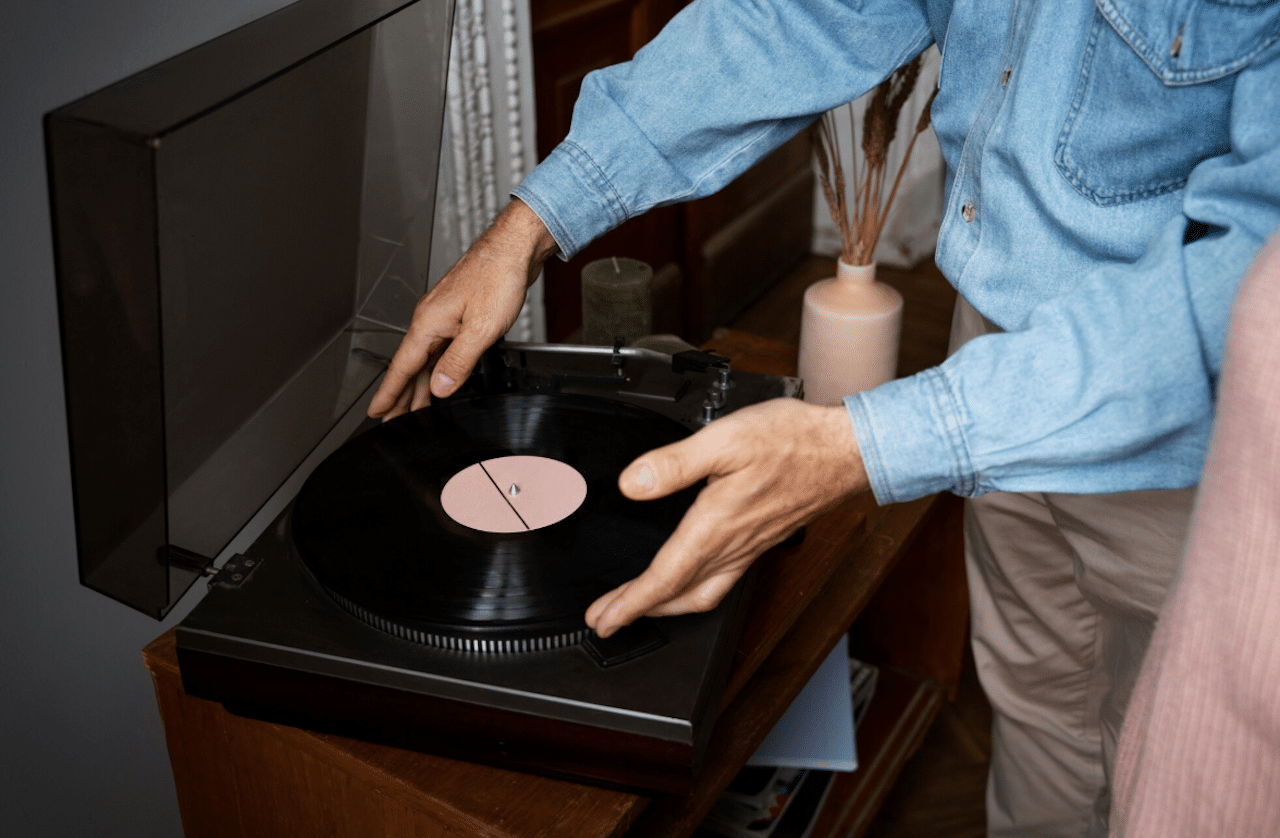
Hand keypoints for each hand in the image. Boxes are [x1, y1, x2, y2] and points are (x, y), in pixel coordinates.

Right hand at [367, 200, 559, 419]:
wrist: (514, 248)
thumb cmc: (498, 276)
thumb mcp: (481, 327)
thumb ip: (459, 360)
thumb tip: (439, 386)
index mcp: (429, 323)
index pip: (402, 366)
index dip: (389, 392)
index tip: (377, 412)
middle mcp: (431, 319)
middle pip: (411, 366)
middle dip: (401, 396)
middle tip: (393, 421)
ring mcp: (444, 317)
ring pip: (426, 359)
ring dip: (419, 385)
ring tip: (414, 409)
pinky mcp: (459, 315)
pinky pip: (440, 349)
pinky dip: (436, 368)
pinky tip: (439, 378)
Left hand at [585, 398, 868, 636]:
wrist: (845, 451)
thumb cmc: (792, 442)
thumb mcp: (724, 439)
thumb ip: (674, 464)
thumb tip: (632, 484)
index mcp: (716, 526)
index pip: (664, 578)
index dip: (630, 603)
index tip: (603, 619)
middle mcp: (733, 546)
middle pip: (679, 595)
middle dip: (640, 612)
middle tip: (607, 621)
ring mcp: (750, 548)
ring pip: (703, 594)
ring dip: (667, 607)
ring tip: (640, 608)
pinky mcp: (762, 541)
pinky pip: (723, 581)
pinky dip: (695, 591)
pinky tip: (689, 579)